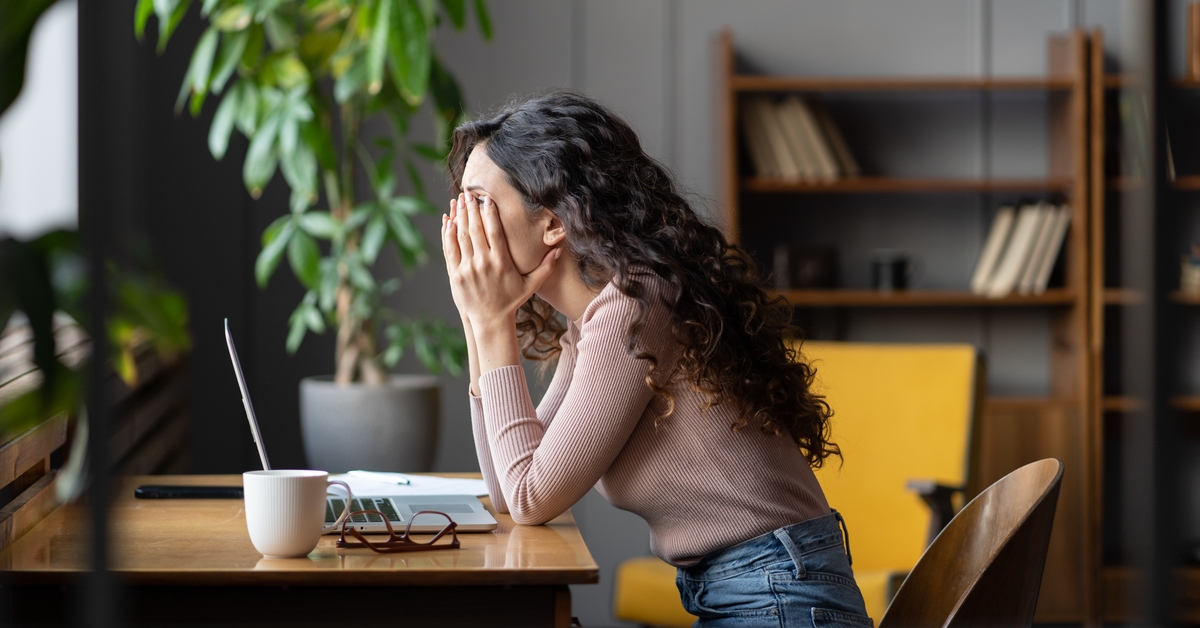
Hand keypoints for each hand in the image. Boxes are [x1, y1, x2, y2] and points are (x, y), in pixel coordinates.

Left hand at [441, 192, 559, 330]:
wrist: (489, 321)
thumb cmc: (511, 301)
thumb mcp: (531, 285)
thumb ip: (545, 267)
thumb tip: (560, 249)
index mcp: (502, 262)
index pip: (495, 232)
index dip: (490, 213)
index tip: (487, 199)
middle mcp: (483, 263)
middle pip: (476, 230)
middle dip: (471, 209)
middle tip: (468, 194)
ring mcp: (468, 269)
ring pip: (461, 236)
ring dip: (458, 216)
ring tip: (458, 201)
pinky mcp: (455, 274)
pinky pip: (450, 249)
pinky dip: (448, 234)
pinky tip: (448, 220)